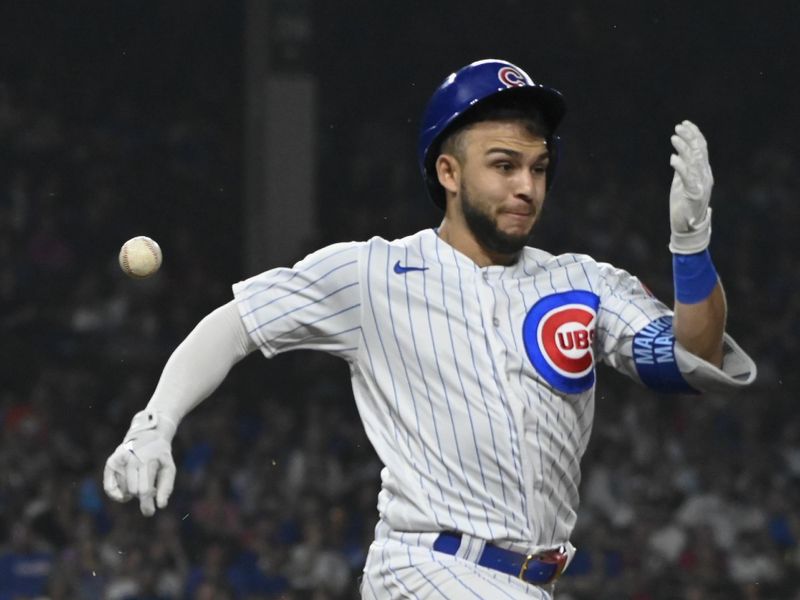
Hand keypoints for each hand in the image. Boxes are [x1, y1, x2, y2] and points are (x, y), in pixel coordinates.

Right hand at [103, 410, 176, 515]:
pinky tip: (126, 495)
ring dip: (133, 491)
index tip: (149, 512)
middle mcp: (132, 459)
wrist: (147, 435)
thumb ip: (166, 487)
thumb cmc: (160, 455)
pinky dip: (117, 494)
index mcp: (148, 460)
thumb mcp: (169, 468)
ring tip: (141, 481)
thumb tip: (161, 506)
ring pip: (124, 489)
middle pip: (134, 491)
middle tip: (150, 490)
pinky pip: (109, 487)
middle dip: (142, 496)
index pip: (144, 489)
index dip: (146, 504)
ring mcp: (120, 460)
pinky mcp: (111, 462)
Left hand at [669, 120, 713, 253]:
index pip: (701, 148)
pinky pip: (687, 178)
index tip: (685, 124)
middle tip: (678, 127)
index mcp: (703, 172)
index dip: (694, 135)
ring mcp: (701, 185)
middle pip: (699, 151)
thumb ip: (682, 169)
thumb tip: (678, 154)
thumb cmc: (684, 205)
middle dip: (689, 137)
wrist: (688, 227)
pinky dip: (680, 167)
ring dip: (684, 148)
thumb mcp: (682, 182)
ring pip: (694, 162)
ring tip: (674, 138)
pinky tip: (672, 159)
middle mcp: (705, 176)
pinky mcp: (693, 195)